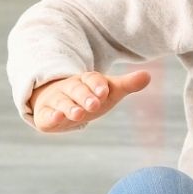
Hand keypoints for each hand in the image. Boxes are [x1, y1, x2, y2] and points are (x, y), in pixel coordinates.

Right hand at [29, 70, 150, 131]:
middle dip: (85, 97)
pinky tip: (57, 118)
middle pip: (76, 89)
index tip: (105, 91)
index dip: (98, 84)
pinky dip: (51, 116)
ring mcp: (56, 101)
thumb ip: (127, 84)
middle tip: (95, 105)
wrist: (58, 104)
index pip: (91, 78)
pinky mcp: (45, 115)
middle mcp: (69, 88)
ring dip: (69, 108)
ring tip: (78, 114)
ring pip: (62, 102)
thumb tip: (148, 75)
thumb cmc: (89, 97)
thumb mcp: (108, 92)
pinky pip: (46, 115)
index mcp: (86, 80)